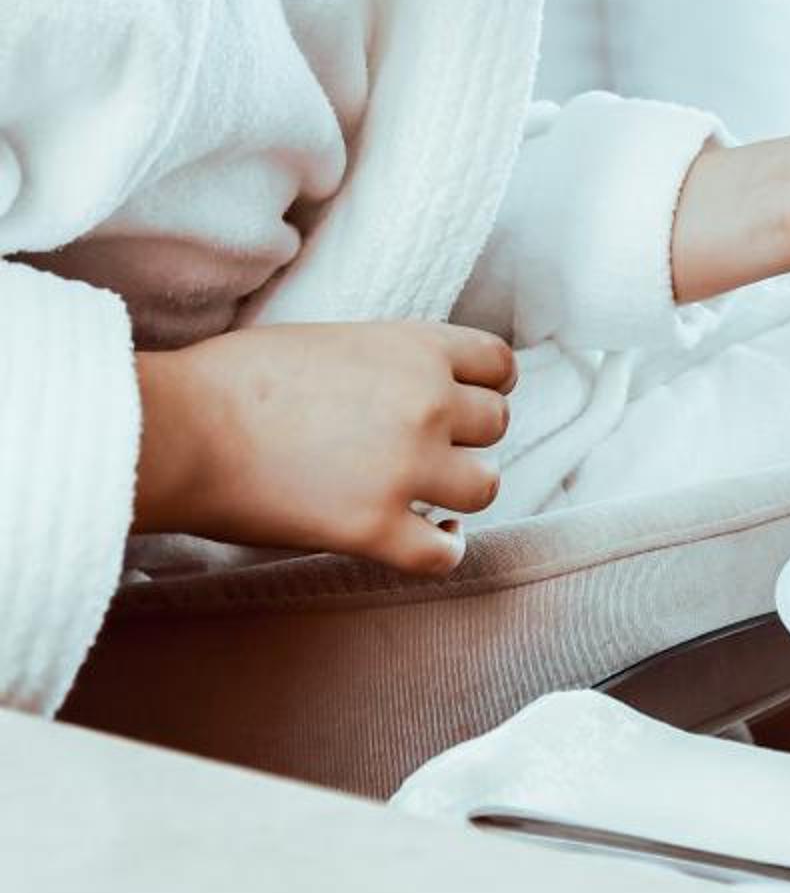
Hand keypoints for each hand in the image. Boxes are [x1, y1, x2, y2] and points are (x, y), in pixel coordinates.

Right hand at [133, 320, 516, 575]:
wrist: (185, 427)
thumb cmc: (239, 377)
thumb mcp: (336, 339)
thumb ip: (389, 361)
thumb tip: (409, 385)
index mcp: (416, 347)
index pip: (500, 365)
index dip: (486, 386)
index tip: (465, 402)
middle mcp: (427, 402)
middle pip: (496, 425)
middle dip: (465, 438)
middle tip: (427, 450)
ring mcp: (406, 468)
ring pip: (486, 486)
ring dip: (460, 492)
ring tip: (425, 495)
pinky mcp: (375, 529)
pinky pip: (444, 553)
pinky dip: (443, 549)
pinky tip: (425, 540)